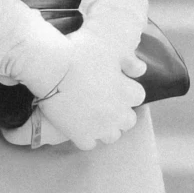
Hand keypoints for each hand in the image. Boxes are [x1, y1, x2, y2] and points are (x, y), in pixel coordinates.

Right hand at [25, 25, 143, 149]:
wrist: (52, 68)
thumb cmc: (82, 52)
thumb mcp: (110, 48)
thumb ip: (129, 60)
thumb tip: (140, 69)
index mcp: (127, 93)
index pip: (138, 96)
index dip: (127, 89)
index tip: (117, 84)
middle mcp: (117, 114)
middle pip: (129, 121)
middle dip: (120, 112)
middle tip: (105, 100)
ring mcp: (99, 127)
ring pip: (112, 136)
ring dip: (106, 126)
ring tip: (93, 115)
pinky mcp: (80, 135)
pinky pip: (89, 144)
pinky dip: (85, 136)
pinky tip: (78, 124)